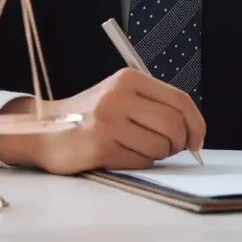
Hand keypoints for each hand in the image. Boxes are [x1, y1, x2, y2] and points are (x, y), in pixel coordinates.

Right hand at [0, 68, 205, 174]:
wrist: (44, 131)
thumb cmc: (92, 116)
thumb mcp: (123, 96)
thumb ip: (156, 106)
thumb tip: (194, 132)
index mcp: (129, 79)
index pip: (180, 100)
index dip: (196, 124)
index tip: (197, 141)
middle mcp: (117, 96)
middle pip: (174, 125)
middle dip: (179, 143)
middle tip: (171, 148)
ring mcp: (107, 121)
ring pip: (159, 146)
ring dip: (158, 154)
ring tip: (140, 148)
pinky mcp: (99, 146)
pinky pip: (140, 161)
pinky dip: (140, 162)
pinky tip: (123, 154)